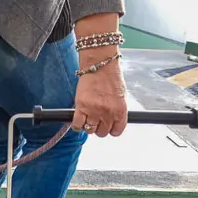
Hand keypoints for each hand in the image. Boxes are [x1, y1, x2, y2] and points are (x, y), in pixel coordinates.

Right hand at [71, 13, 127, 136]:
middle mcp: (108, 113)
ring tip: (87, 118)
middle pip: (102, 133)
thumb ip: (117, 111)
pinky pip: (77, 125)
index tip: (108, 127)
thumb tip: (111, 121)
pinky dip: (76, 125)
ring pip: (89, 130)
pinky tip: (78, 120)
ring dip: (88, 126)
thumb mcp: (120, 96)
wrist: (100, 65)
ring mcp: (94, 111)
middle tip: (96, 120)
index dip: (111, 130)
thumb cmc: (110, 77)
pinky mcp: (81, 107)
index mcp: (120, 110)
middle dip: (98, 128)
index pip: (116, 131)